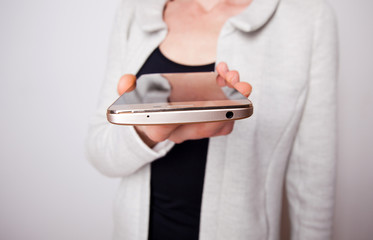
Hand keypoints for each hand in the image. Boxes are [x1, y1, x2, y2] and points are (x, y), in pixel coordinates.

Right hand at [117, 62, 251, 146]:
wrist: (153, 124)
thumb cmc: (145, 112)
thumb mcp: (129, 100)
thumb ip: (125, 91)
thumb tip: (127, 81)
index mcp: (158, 128)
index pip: (170, 128)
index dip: (187, 116)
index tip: (202, 99)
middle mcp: (180, 132)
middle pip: (206, 125)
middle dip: (226, 105)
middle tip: (237, 82)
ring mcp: (194, 130)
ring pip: (221, 122)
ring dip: (234, 100)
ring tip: (235, 77)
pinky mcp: (206, 125)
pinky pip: (225, 118)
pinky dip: (232, 100)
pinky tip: (228, 79)